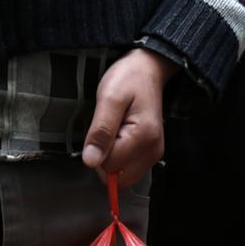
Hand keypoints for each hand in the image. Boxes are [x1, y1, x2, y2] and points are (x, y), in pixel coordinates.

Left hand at [82, 48, 178, 186]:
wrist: (148, 69)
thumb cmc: (128, 79)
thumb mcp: (108, 98)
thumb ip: (100, 131)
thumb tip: (90, 162)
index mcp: (144, 138)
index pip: (109, 165)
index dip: (98, 149)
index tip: (103, 125)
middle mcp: (153, 151)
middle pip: (118, 176)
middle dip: (106, 158)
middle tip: (109, 129)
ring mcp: (154, 155)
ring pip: (122, 175)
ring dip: (112, 157)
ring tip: (116, 130)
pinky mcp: (151, 154)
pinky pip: (128, 169)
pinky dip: (120, 157)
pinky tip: (121, 136)